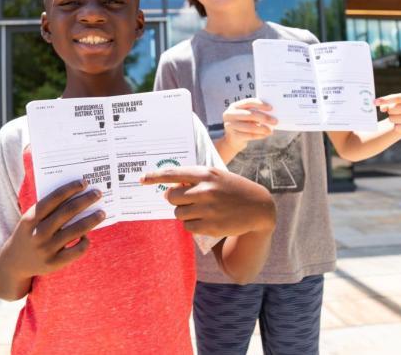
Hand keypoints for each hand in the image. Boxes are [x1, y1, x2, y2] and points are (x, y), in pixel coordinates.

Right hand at [0, 180, 105, 279]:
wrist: (14, 262)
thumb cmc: (28, 234)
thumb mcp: (30, 220)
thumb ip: (47, 210)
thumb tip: (76, 196)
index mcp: (30, 218)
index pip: (54, 198)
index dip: (70, 189)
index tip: (84, 183)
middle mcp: (38, 233)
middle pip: (68, 212)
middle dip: (85, 200)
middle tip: (97, 193)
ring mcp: (46, 249)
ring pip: (76, 230)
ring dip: (92, 219)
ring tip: (101, 213)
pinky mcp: (54, 263)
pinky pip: (77, 250)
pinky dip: (85, 241)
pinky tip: (87, 236)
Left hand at [140, 167, 274, 236]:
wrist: (259, 207)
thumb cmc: (233, 189)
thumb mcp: (217, 177)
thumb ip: (196, 180)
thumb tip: (170, 188)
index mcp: (206, 174)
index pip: (173, 173)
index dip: (154, 176)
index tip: (142, 179)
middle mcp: (205, 190)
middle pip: (171, 197)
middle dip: (174, 200)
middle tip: (185, 200)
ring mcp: (208, 209)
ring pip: (178, 213)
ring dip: (184, 213)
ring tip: (199, 210)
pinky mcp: (211, 226)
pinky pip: (188, 227)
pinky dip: (192, 225)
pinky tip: (205, 220)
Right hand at [221, 99, 276, 150]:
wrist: (232, 139)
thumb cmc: (243, 124)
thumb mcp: (246, 116)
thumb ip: (255, 112)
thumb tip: (272, 114)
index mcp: (234, 106)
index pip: (249, 102)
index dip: (260, 104)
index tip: (271, 108)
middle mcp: (230, 114)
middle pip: (250, 115)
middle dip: (264, 118)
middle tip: (275, 121)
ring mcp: (230, 125)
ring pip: (250, 127)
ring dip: (262, 128)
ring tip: (270, 131)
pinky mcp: (233, 136)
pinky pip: (249, 135)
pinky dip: (259, 135)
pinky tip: (265, 135)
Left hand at [375, 92, 400, 134]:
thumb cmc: (400, 107)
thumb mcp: (394, 102)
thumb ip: (386, 102)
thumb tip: (380, 107)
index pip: (397, 98)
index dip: (385, 100)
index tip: (375, 102)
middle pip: (394, 109)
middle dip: (389, 111)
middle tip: (392, 111)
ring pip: (394, 119)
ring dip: (392, 119)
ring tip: (397, 117)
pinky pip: (398, 128)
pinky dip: (396, 126)